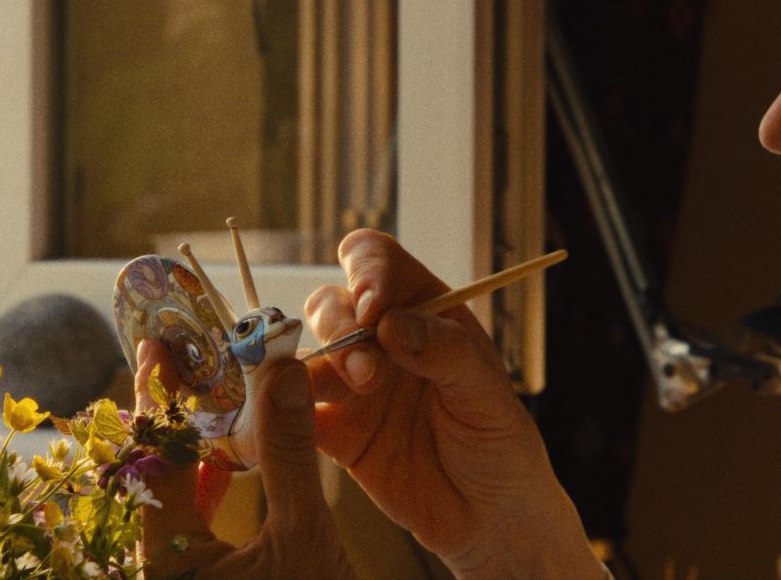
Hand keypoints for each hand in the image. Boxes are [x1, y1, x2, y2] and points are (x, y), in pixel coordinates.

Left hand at [136, 339, 352, 579]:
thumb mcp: (304, 534)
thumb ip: (287, 452)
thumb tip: (279, 372)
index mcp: (168, 568)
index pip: (155, 463)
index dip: (161, 400)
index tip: (158, 349)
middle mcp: (161, 574)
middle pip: (152, 476)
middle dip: (170, 415)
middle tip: (180, 359)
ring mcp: (179, 577)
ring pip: (169, 498)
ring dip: (190, 445)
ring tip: (206, 393)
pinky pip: (187, 523)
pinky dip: (204, 483)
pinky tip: (222, 454)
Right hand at [302, 230, 602, 578]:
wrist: (489, 518)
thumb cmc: (500, 445)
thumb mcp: (487, 393)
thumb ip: (445, 352)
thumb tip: (392, 323)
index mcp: (424, 313)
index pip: (378, 262)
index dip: (366, 271)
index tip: (372, 304)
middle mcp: (380, 340)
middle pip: (331, 303)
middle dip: (340, 325)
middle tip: (369, 370)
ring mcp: (352, 385)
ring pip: (305, 352)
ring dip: (318, 365)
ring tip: (357, 393)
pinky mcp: (332, 432)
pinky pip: (290, 410)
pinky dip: (280, 410)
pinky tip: (289, 419)